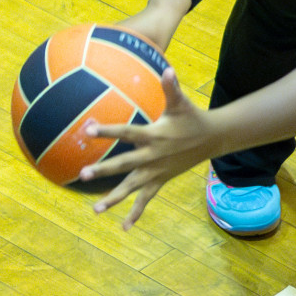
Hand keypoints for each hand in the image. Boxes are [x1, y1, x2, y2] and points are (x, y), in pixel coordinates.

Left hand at [81, 67, 212, 228]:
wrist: (213, 138)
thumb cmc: (193, 117)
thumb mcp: (181, 103)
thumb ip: (171, 87)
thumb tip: (167, 69)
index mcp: (154, 135)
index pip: (126, 132)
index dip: (107, 130)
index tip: (87, 129)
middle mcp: (153, 156)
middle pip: (124, 164)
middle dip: (104, 169)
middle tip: (82, 174)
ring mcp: (156, 171)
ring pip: (131, 187)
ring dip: (114, 198)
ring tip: (95, 209)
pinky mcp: (161, 181)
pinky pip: (146, 199)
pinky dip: (136, 213)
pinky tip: (124, 227)